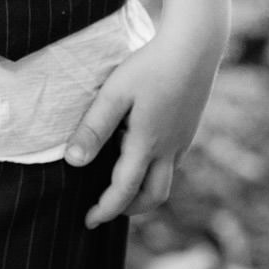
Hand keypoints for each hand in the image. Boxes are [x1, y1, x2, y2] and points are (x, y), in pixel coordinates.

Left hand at [64, 27, 222, 228]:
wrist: (195, 47)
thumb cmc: (150, 66)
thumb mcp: (115, 93)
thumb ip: (94, 128)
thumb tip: (73, 162)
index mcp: (147, 144)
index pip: (124, 191)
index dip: (105, 209)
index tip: (89, 221)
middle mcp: (169, 149)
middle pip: (153, 197)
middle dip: (129, 209)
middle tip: (105, 209)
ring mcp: (183, 140)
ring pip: (165, 181)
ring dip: (142, 191)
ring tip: (119, 184)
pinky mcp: (189, 129)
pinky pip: (172, 163)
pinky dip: (154, 171)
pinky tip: (140, 153)